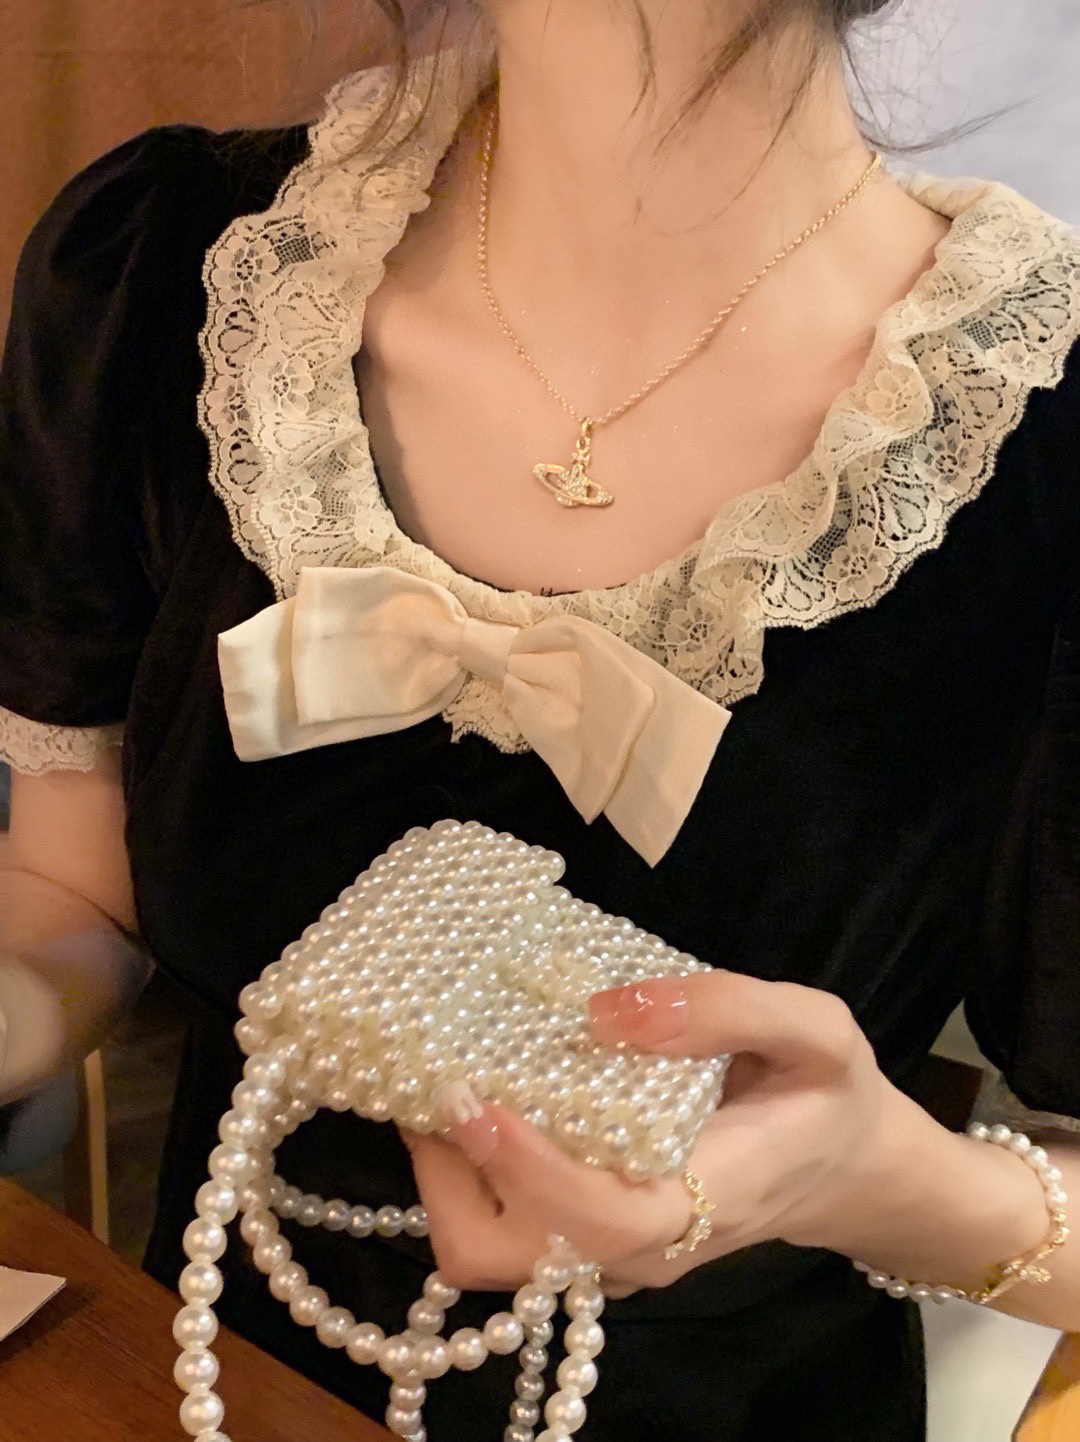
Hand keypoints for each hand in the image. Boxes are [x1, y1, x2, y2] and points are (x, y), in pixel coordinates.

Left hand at [405, 971, 897, 1297]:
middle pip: (504, 1257)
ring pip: (488, 1245)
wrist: (842, 1163)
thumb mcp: (818, 1032)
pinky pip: (503, 1219)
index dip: (528, 1169)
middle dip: (445, 1179)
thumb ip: (730, 1010)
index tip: (473, 1098)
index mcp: (700, 1204)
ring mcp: (604, 1249)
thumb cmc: (827, 1098)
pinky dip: (466, 1166)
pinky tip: (476, 1089)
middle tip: (432, 1080)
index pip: (599, 1220)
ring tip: (439, 1076)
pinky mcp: (586, 1231)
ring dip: (444, 1170)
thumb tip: (610, 1010)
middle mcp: (638, 1247)